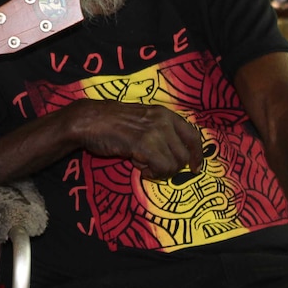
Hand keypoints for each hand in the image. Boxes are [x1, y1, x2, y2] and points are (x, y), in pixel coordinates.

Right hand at [68, 99, 202, 178]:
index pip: (193, 136)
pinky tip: (138, 166)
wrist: (90, 121)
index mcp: (165, 114)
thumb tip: (176, 152)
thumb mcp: (143, 120)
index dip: (197, 155)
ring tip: (142, 164)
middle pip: (184, 155)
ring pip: (174, 164)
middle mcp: (164, 121)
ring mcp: (155, 132)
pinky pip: (161, 168)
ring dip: (159, 170)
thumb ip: (161, 131)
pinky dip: (152, 173)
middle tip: (152, 166)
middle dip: (171, 167)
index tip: (195, 167)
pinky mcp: (144, 144)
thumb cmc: (112, 122)